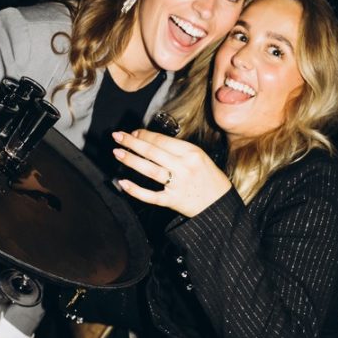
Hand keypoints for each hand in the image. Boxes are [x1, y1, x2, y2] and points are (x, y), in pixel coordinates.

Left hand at [112, 129, 230, 217]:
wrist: (220, 205)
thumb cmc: (209, 178)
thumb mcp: (199, 157)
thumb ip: (178, 150)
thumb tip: (151, 142)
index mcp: (191, 153)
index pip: (162, 140)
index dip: (144, 135)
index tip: (132, 132)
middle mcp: (184, 167)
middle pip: (153, 152)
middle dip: (132, 142)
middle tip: (117, 136)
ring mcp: (178, 185)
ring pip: (150, 170)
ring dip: (131, 160)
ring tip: (117, 152)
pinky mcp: (173, 201)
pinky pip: (150, 195)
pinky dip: (135, 190)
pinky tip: (122, 183)